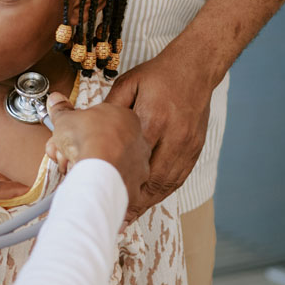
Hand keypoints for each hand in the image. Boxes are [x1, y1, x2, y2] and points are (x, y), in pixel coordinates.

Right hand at [44, 92, 150, 209]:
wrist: (98, 170)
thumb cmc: (88, 140)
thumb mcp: (65, 119)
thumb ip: (61, 109)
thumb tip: (56, 99)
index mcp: (124, 116)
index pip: (98, 122)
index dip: (77, 130)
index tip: (66, 136)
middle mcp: (136, 138)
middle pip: (101, 143)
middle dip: (78, 149)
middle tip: (63, 152)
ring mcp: (138, 162)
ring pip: (107, 162)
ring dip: (86, 164)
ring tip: (71, 166)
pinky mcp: (134, 182)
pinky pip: (111, 180)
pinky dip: (98, 180)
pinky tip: (85, 178)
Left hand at [104, 51, 211, 220]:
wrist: (196, 67)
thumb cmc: (159, 75)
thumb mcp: (128, 84)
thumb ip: (109, 107)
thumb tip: (88, 124)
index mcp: (153, 119)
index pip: (134, 158)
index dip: (120, 179)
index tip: (105, 195)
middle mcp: (173, 136)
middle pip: (153, 178)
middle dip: (134, 199)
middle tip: (116, 217)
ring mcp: (187, 144)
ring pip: (168, 182)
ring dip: (148, 201)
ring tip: (129, 215)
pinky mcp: (195, 148)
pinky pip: (179, 177)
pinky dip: (163, 191)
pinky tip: (148, 200)